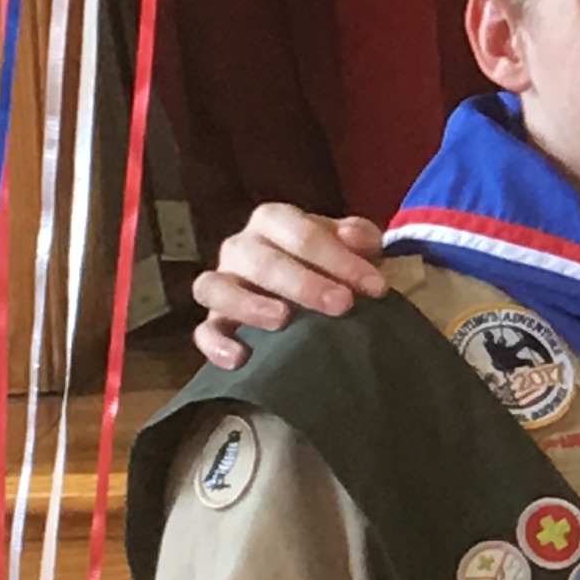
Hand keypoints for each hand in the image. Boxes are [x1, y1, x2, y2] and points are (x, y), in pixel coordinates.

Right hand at [185, 207, 390, 370]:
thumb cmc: (330, 264)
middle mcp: (241, 248)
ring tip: (283, 320)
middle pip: (260, 259)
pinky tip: (240, 358)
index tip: (376, 287)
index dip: (338, 258)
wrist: (310, 292)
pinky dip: (215, 344)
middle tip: (342, 304)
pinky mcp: (214, 321)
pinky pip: (202, 331)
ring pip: (216, 287)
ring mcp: (222, 284)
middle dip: (303, 282)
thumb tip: (362, 240)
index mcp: (273, 222)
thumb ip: (358, 236)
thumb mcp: (351, 244)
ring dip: (249, 304)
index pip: (300, 232)